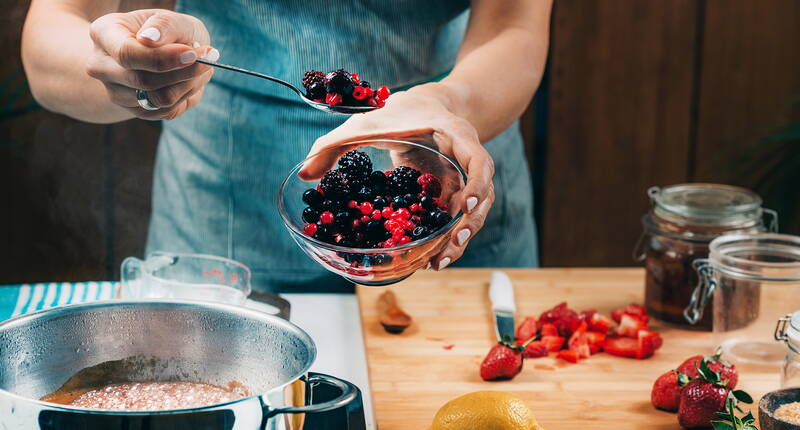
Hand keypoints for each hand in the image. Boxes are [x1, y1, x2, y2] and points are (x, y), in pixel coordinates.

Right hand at [86, 9, 216, 119]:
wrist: (162, 51)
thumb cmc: (166, 31)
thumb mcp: (169, 18)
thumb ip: (163, 25)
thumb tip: (150, 39)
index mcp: (103, 34)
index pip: (127, 53)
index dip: (163, 58)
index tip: (193, 53)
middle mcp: (101, 67)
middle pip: (143, 81)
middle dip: (184, 72)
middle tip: (209, 59)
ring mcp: (116, 92)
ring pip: (157, 100)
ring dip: (189, 85)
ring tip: (203, 68)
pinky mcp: (135, 110)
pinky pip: (166, 111)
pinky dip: (187, 96)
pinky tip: (192, 80)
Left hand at [300, 87, 494, 270]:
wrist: (422, 106)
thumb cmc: (397, 112)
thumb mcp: (364, 124)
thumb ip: (334, 145)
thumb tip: (304, 175)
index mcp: (456, 136)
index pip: (479, 161)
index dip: (476, 184)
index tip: (462, 205)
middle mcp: (466, 159)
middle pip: (482, 195)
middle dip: (470, 222)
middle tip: (452, 243)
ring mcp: (462, 177)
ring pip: (473, 212)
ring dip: (460, 237)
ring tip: (440, 261)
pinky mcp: (452, 191)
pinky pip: (456, 216)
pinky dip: (447, 235)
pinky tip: (432, 256)